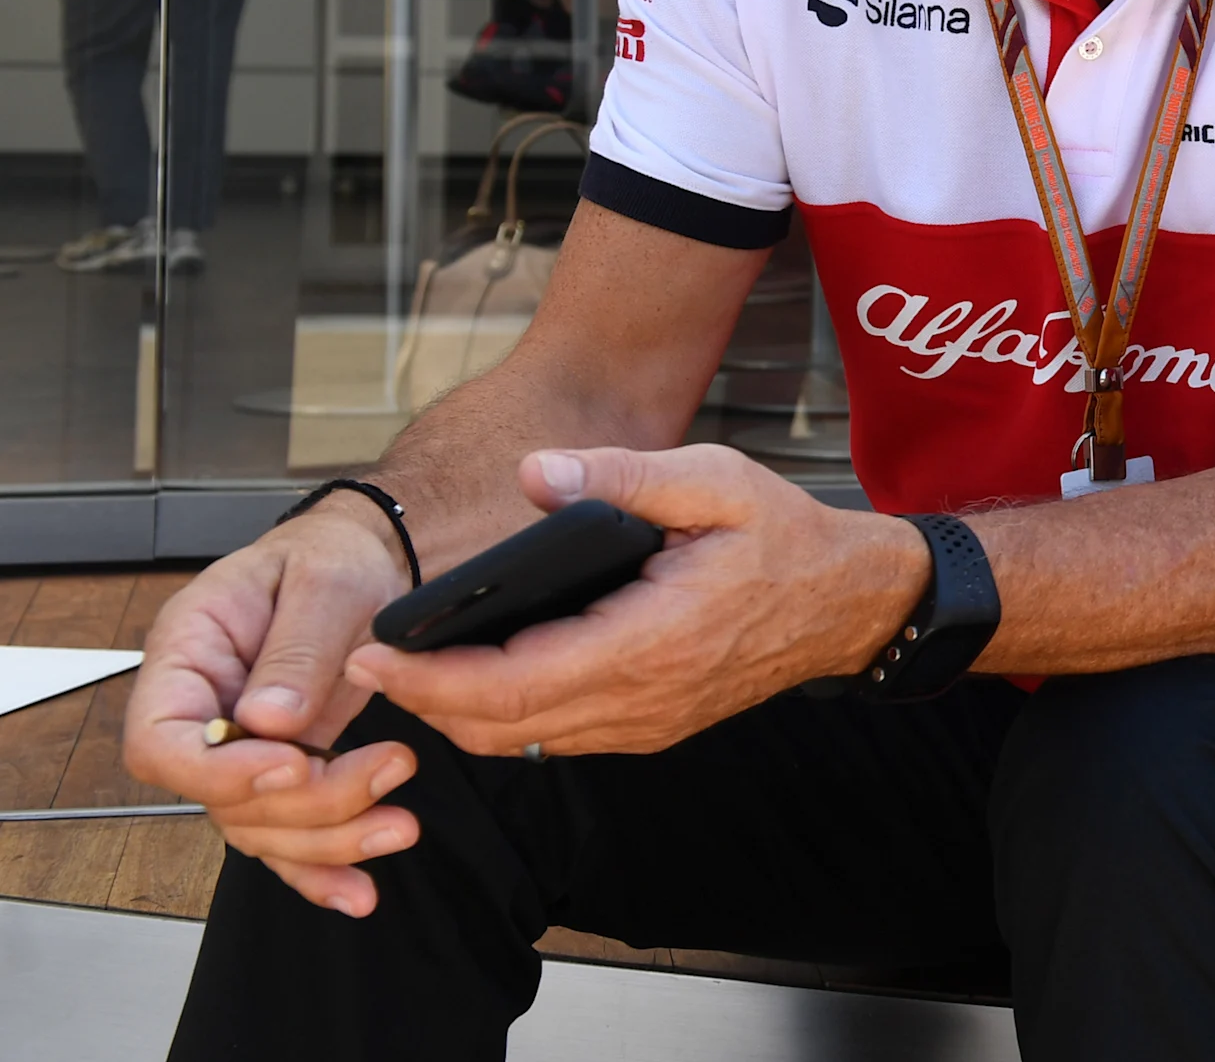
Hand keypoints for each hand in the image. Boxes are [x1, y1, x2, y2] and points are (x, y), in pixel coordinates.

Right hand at [118, 496, 424, 916]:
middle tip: (390, 770)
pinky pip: (286, 833)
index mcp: (187, 654)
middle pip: (221, 797)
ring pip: (259, 826)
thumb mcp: (324, 580)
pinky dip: (320, 867)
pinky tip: (358, 893)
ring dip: (328, 840)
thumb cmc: (335, 555)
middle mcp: (204, 710)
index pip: (162, 741)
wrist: (369, 558)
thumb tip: (267, 720)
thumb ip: (295, 648)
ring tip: (401, 825)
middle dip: (305, 803)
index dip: (218, 770)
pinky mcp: (284, 770)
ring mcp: (242, 747)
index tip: (292, 764)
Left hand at [345, 444, 927, 759]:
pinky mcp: (649, 727)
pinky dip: (502, 718)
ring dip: (457, 716)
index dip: (427, 678)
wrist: (848, 601)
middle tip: (367, 662)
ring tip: (408, 670)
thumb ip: (622, 474)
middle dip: (422, 701)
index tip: (371, 654)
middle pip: (499, 726)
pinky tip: (478, 678)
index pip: (509, 683)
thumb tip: (537, 472)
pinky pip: (555, 736)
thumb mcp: (713, 480)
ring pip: (522, 741)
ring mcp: (645, 723)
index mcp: (648, 640)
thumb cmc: (783, 536)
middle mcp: (641, 699)